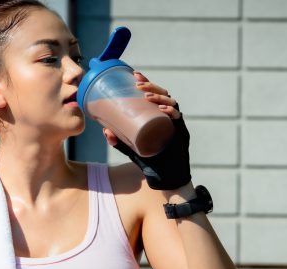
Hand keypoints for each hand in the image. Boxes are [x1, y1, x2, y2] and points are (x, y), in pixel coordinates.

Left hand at [103, 70, 191, 190]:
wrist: (165, 177)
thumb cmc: (150, 161)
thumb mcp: (131, 149)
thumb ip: (119, 141)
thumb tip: (104, 130)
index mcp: (158, 116)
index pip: (154, 93)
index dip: (147, 81)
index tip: (135, 74)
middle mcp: (168, 116)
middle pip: (163, 94)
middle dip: (151, 86)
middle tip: (138, 85)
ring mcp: (176, 123)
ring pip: (171, 102)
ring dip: (159, 96)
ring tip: (146, 96)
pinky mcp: (182, 132)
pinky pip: (178, 117)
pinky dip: (171, 112)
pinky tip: (163, 110)